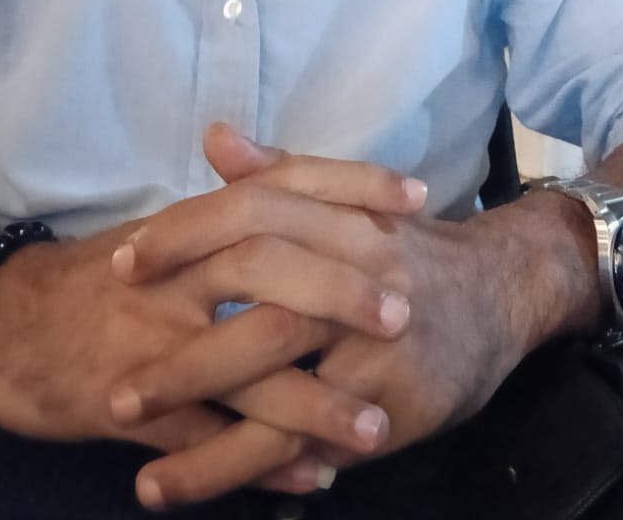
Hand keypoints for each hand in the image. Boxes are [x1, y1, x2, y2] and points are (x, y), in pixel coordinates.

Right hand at [0, 130, 424, 507]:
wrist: (2, 325)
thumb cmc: (101, 277)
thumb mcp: (167, 231)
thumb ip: (235, 204)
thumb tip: (307, 177)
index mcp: (193, 225)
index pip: (282, 186)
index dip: (351, 186)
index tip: (417, 195)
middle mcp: (177, 275)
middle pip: (268, 267)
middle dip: (340, 291)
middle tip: (404, 311)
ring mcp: (152, 341)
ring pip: (242, 365)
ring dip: (314, 400)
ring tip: (376, 425)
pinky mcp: (126, 405)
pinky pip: (202, 437)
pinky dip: (257, 462)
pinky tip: (308, 478)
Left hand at [114, 131, 569, 481]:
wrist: (506, 291)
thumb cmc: (408, 249)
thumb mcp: (352, 202)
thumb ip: (281, 175)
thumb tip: (216, 137)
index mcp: (344, 216)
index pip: (256, 211)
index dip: (185, 234)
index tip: (121, 264)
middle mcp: (363, 271)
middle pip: (261, 298)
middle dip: (183, 351)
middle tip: (117, 389)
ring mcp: (380, 341)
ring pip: (282, 383)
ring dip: (206, 430)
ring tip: (139, 468)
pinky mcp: (396, 402)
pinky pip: (314, 439)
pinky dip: (257, 466)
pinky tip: (202, 487)